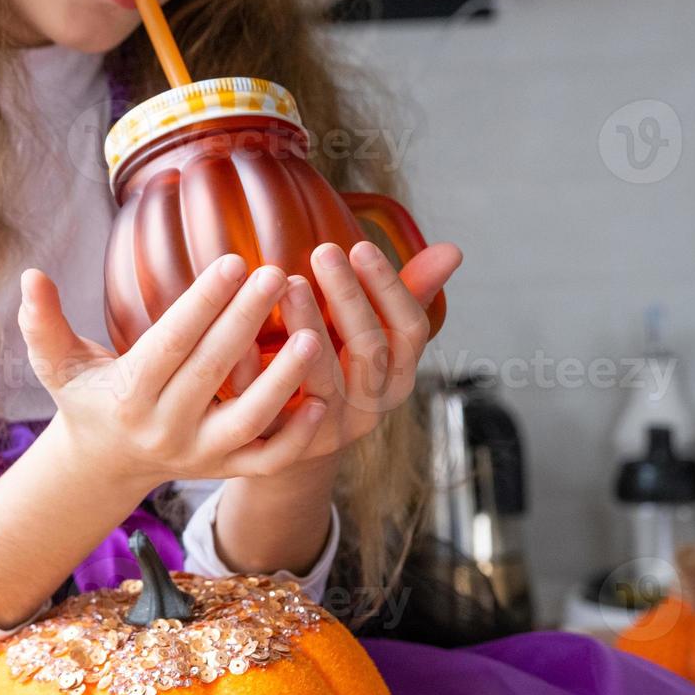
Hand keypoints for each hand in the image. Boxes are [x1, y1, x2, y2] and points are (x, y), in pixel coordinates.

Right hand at [17, 254, 332, 491]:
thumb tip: (30, 276)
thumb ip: (42, 322)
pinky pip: (268, 461)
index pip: (171, 343)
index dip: (203, 303)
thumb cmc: (87, 395)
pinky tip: (322, 399)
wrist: (107, 462)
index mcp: (129, 395)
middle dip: (246, 322)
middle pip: (212, 372)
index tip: (234, 261)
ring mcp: (200, 454)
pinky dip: (296, 437)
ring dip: (281, 380)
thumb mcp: (57, 362)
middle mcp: (166, 428)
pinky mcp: (226, 471)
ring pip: (248, 421)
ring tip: (312, 335)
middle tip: (279, 274)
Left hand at [227, 239, 461, 460]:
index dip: (389, 288)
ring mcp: (327, 431)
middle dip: (348, 297)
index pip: (409, 330)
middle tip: (323, 251)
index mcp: (398, 378)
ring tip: (288, 283)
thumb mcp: (373, 338)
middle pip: (368, 350)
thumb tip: (452, 249)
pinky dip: (255, 366)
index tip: (361, 247)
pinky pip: (269, 405)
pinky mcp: (284, 447)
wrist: (289, 447)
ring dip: (308, 326)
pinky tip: (242, 329)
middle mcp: (370, 408)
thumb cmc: (336, 373)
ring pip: (322, 380)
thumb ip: (406, 295)